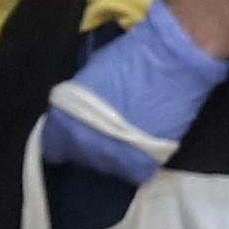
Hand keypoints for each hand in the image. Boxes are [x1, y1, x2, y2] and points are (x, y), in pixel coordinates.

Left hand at [40, 0, 228, 185]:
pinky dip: (135, 159)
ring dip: (113, 150)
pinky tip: (144, 141)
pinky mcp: (142, 164)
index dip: (64, 137)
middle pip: (81, 156)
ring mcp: (113, 159)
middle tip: (107, 125)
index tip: (75, 130)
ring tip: (129, 131)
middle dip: (90, 142)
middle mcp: (83, 146)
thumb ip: (79, 101)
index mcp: (65, 122)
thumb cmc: (131, 58)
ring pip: (106, 164)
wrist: (175, 61)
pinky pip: (131, 170)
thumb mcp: (92, 75)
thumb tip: (78, 111)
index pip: (53, 146)